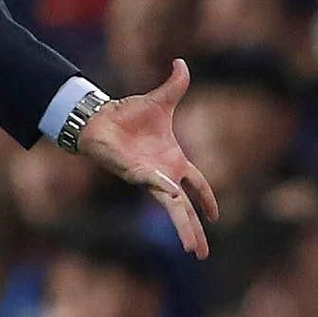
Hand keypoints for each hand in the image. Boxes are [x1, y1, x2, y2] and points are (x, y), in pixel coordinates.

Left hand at [76, 59, 219, 257]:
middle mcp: (163, 173)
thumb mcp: (159, 99)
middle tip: (203, 254)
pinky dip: (162, 187)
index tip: (217, 216)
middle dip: (195, 229)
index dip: (207, 198)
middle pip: (185, 207)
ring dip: (182, 226)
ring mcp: (149, 177)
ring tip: (191, 249)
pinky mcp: (134, 173)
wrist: (100, 116)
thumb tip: (181, 61)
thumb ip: (175, 84)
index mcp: (174, 160)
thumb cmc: (127, 114)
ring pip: (171, 207)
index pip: (197, 184)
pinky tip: (173, 197)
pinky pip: (152, 183)